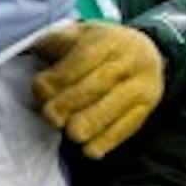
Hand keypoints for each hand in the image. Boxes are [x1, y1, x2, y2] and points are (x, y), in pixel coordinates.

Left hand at [32, 21, 165, 158]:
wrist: (146, 52)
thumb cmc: (100, 47)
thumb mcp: (79, 34)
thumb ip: (57, 43)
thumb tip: (37, 51)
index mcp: (110, 39)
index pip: (84, 57)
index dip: (60, 76)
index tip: (40, 89)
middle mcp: (131, 59)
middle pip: (101, 81)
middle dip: (71, 102)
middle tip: (52, 117)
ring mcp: (143, 83)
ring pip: (118, 103)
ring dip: (92, 122)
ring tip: (72, 134)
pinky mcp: (148, 106)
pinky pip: (130, 125)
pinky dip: (109, 140)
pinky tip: (90, 151)